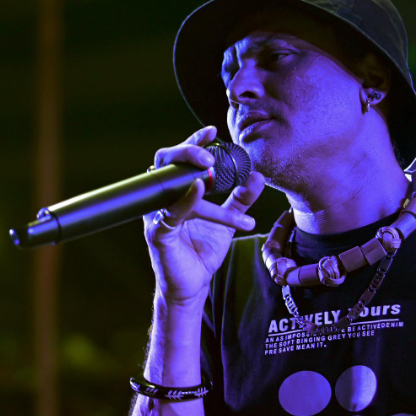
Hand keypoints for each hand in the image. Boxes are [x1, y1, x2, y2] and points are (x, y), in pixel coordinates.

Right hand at [144, 126, 264, 303]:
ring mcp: (157, 214)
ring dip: (188, 171)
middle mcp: (164, 199)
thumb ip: (241, 198)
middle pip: (165, 161)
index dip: (194, 142)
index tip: (213, 131)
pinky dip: (185, 199)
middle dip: (188, 151)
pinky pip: (169, 212)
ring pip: (168, 183)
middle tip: (211, 152)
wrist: (193, 284)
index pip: (181, 158)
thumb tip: (258, 176)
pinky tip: (198, 188)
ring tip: (209, 169)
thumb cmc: (203, 250)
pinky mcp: (158, 233)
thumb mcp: (228, 220)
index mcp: (178, 191)